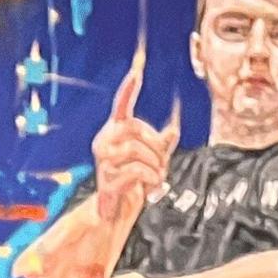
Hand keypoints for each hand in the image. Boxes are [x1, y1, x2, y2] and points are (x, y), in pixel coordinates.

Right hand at [90, 46, 178, 222]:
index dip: (129, 87)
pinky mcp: (107, 177)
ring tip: (158, 177)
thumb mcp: (152, 161)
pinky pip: (136, 170)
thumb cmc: (132, 182)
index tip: (137, 67)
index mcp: (115, 131)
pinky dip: (150, 178)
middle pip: (136, 129)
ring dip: (155, 164)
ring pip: (136, 149)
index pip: (122, 105)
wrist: (116, 210)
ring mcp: (103, 159)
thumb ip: (161, 145)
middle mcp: (105, 140)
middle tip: (163, 164)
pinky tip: (152, 186)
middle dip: (156, 146)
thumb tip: (174, 129)